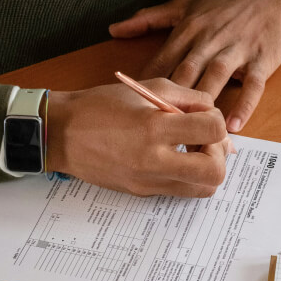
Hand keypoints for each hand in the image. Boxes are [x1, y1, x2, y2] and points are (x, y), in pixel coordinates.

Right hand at [47, 79, 229, 196]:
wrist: (61, 134)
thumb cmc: (100, 105)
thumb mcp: (148, 87)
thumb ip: (188, 98)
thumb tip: (215, 113)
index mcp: (153, 129)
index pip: (213, 131)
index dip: (217, 121)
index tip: (205, 117)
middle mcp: (153, 161)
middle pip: (215, 173)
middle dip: (219, 155)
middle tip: (205, 140)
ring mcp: (147, 183)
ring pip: (202, 190)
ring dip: (206, 169)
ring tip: (191, 149)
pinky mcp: (141, 193)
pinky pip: (179, 190)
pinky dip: (187, 175)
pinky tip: (173, 155)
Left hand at [108, 0, 280, 132]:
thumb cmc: (225, 3)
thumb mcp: (184, 5)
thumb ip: (148, 18)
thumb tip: (113, 30)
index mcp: (189, 29)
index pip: (163, 60)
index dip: (148, 85)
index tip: (134, 109)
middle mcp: (210, 40)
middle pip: (186, 72)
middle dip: (171, 100)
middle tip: (158, 129)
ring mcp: (236, 50)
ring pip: (216, 77)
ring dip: (204, 103)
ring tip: (192, 132)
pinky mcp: (261, 60)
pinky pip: (253, 85)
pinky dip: (244, 105)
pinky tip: (232, 125)